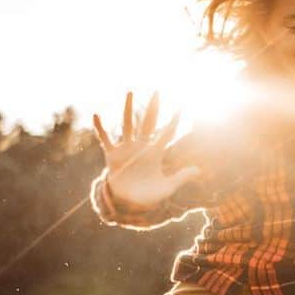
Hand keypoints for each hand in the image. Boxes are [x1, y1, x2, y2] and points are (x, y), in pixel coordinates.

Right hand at [92, 90, 201, 209]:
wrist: (127, 202)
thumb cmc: (148, 195)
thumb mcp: (166, 188)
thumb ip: (180, 178)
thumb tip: (198, 170)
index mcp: (155, 153)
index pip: (167, 134)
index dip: (173, 122)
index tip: (180, 108)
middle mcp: (141, 147)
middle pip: (148, 123)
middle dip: (153, 108)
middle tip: (157, 92)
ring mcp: (127, 149)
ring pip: (127, 124)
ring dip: (128, 108)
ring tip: (130, 92)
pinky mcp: (113, 154)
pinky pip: (105, 138)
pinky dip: (100, 127)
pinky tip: (96, 115)